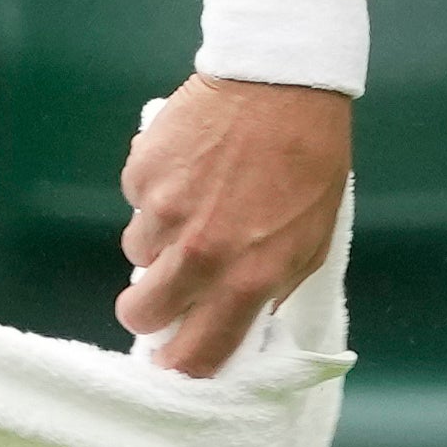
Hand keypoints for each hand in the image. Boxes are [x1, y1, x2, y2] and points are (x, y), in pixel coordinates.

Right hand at [119, 75, 352, 376]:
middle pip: (140, 314)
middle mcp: (200, 253)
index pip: (196, 353)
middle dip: (149, 309)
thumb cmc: (310, 162)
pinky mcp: (141, 173)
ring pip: (136, 253)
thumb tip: (237, 321)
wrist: (281, 81)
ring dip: (157, 243)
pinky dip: (154, 195)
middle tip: (165, 290)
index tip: (174, 360)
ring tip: (192, 206)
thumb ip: (269, 288)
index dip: (179, 366)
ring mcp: (163, 212)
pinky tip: (188, 169)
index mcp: (248, 278)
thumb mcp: (310, 240)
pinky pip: (136, 202)